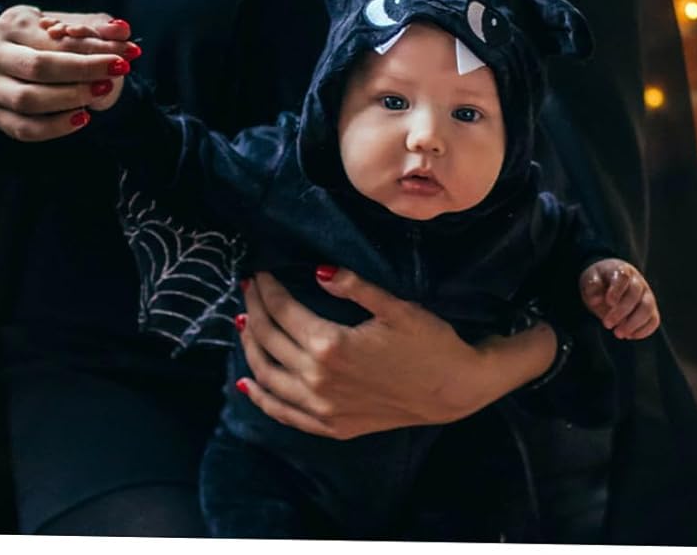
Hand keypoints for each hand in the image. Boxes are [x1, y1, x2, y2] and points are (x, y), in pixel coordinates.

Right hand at [0, 5, 137, 140]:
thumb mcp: (68, 21)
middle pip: (38, 67)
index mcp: (12, 24)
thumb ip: (98, 26)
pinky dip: (54, 127)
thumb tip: (123, 30)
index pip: (56, 38)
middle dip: (83, 71)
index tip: (128, 53)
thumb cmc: (45, 36)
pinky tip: (82, 118)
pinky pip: (23, 128)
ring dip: (70, 99)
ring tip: (102, 91)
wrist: (4, 57)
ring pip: (27, 100)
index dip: (95, 47)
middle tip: (118, 70)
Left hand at [234, 268, 553, 439]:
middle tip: (249, 288)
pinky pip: (284, 414)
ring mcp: (322, 408)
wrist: (453, 389)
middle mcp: (318, 380)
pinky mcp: (331, 427)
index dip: (268, 289)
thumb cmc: (428, 341)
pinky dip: (262, 398)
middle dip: (255, 310)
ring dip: (251, 348)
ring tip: (244, 323)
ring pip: (269, 377)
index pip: (283, 312)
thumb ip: (353, 286)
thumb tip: (317, 270)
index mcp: (330, 345)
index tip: (259, 272)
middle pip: (270, 341)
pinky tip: (248, 384)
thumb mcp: (394, 306)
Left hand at [579, 258, 659, 339]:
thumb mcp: (590, 279)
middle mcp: (638, 281)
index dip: (617, 290)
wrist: (609, 283)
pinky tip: (629, 335)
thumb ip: (591, 287)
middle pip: (635, 295)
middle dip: (621, 312)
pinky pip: (654, 320)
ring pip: (647, 308)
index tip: (608, 302)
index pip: (623, 277)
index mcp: (621, 270)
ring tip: (618, 333)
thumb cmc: (599, 281)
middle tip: (607, 324)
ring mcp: (647, 295)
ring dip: (633, 324)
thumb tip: (595, 299)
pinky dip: (644, 330)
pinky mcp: (651, 309)